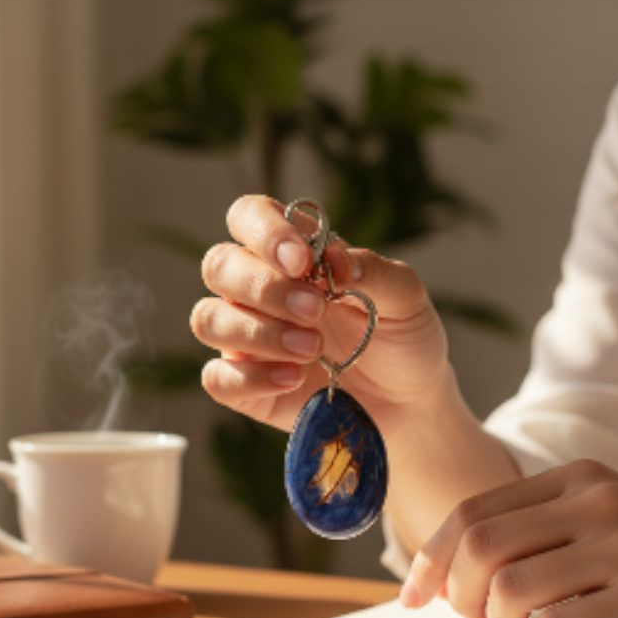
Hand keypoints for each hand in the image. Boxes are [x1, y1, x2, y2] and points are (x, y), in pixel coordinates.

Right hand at [192, 195, 445, 437]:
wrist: (408, 400)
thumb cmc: (400, 337)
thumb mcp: (404, 296)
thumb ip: (371, 270)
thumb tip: (333, 259)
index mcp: (289, 253)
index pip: (249, 216)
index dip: (265, 231)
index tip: (302, 262)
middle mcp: (256, 290)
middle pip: (218, 265)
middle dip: (264, 287)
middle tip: (315, 311)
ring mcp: (245, 338)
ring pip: (208, 320)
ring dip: (257, 333)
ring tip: (312, 349)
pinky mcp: (245, 386)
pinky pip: (217, 378)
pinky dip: (252, 378)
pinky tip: (294, 379)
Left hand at [399, 459, 617, 617]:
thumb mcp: (612, 511)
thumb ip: (547, 524)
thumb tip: (463, 573)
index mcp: (576, 477)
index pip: (472, 511)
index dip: (431, 557)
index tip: (415, 595)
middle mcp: (594, 502)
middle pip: (479, 546)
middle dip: (458, 594)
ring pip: (508, 587)